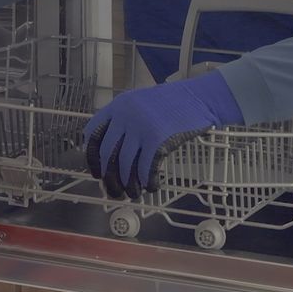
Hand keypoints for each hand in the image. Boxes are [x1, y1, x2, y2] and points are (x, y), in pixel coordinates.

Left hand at [84, 73, 243, 196]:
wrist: (200, 98)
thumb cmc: (173, 104)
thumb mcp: (141, 104)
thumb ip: (125, 122)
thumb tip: (112, 158)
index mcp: (118, 105)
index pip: (92, 133)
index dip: (92, 157)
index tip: (98, 173)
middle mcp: (125, 115)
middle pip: (106, 153)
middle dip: (109, 178)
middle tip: (115, 192)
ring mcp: (140, 126)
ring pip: (124, 164)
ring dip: (128, 184)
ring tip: (134, 194)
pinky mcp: (157, 138)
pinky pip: (145, 168)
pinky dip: (147, 182)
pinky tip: (151, 187)